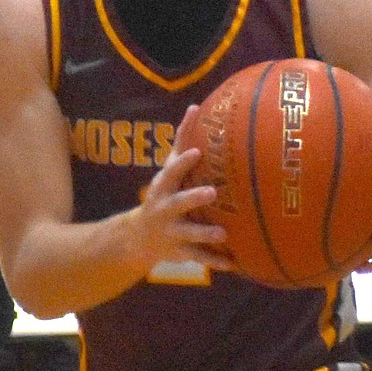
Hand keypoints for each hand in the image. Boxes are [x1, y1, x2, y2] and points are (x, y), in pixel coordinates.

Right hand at [129, 104, 229, 276]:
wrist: (137, 238)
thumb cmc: (163, 194)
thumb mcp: (167, 171)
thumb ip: (181, 143)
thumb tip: (196, 106)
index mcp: (163, 187)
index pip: (171, 171)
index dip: (182, 162)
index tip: (198, 151)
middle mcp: (165, 210)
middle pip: (177, 203)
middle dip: (193, 197)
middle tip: (213, 191)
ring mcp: (171, 232)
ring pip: (188, 234)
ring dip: (205, 234)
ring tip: (223, 233)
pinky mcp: (180, 252)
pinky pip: (199, 258)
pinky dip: (216, 262)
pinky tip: (235, 264)